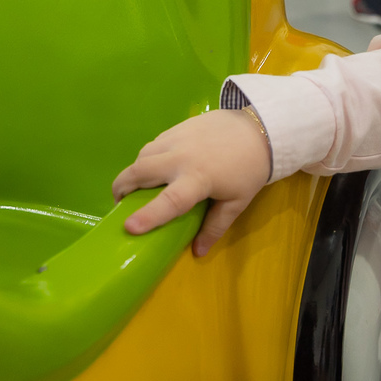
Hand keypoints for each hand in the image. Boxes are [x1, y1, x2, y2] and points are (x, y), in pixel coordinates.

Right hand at [112, 109, 271, 256]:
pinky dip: (148, 157)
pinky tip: (155, 167)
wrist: (260, 129)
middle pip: (141, 171)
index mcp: (199, 179)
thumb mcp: (236, 202)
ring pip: (143, 155)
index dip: (148, 215)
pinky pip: (154, 144)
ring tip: (136, 186)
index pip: (170, 200)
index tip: (128, 227)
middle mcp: (182, 157)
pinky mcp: (177, 127)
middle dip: (122, 187)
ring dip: (134, 171)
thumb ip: (215, 227)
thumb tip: (198, 253)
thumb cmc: (249, 170)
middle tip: (120, 202)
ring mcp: (177, 138)